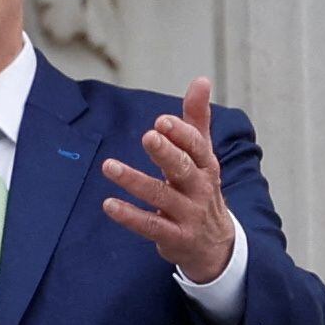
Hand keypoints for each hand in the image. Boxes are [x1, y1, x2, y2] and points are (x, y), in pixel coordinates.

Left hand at [101, 77, 234, 282]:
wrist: (216, 245)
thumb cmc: (201, 189)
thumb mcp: (202, 155)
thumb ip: (196, 120)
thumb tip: (201, 79)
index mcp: (206, 165)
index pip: (198, 147)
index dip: (182, 134)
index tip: (162, 120)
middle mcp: (200, 189)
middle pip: (184, 169)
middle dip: (166, 153)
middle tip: (148, 137)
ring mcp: (188, 214)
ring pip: (161, 196)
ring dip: (135, 181)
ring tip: (109, 166)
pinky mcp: (175, 237)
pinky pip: (150, 226)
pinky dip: (129, 216)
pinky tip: (109, 204)